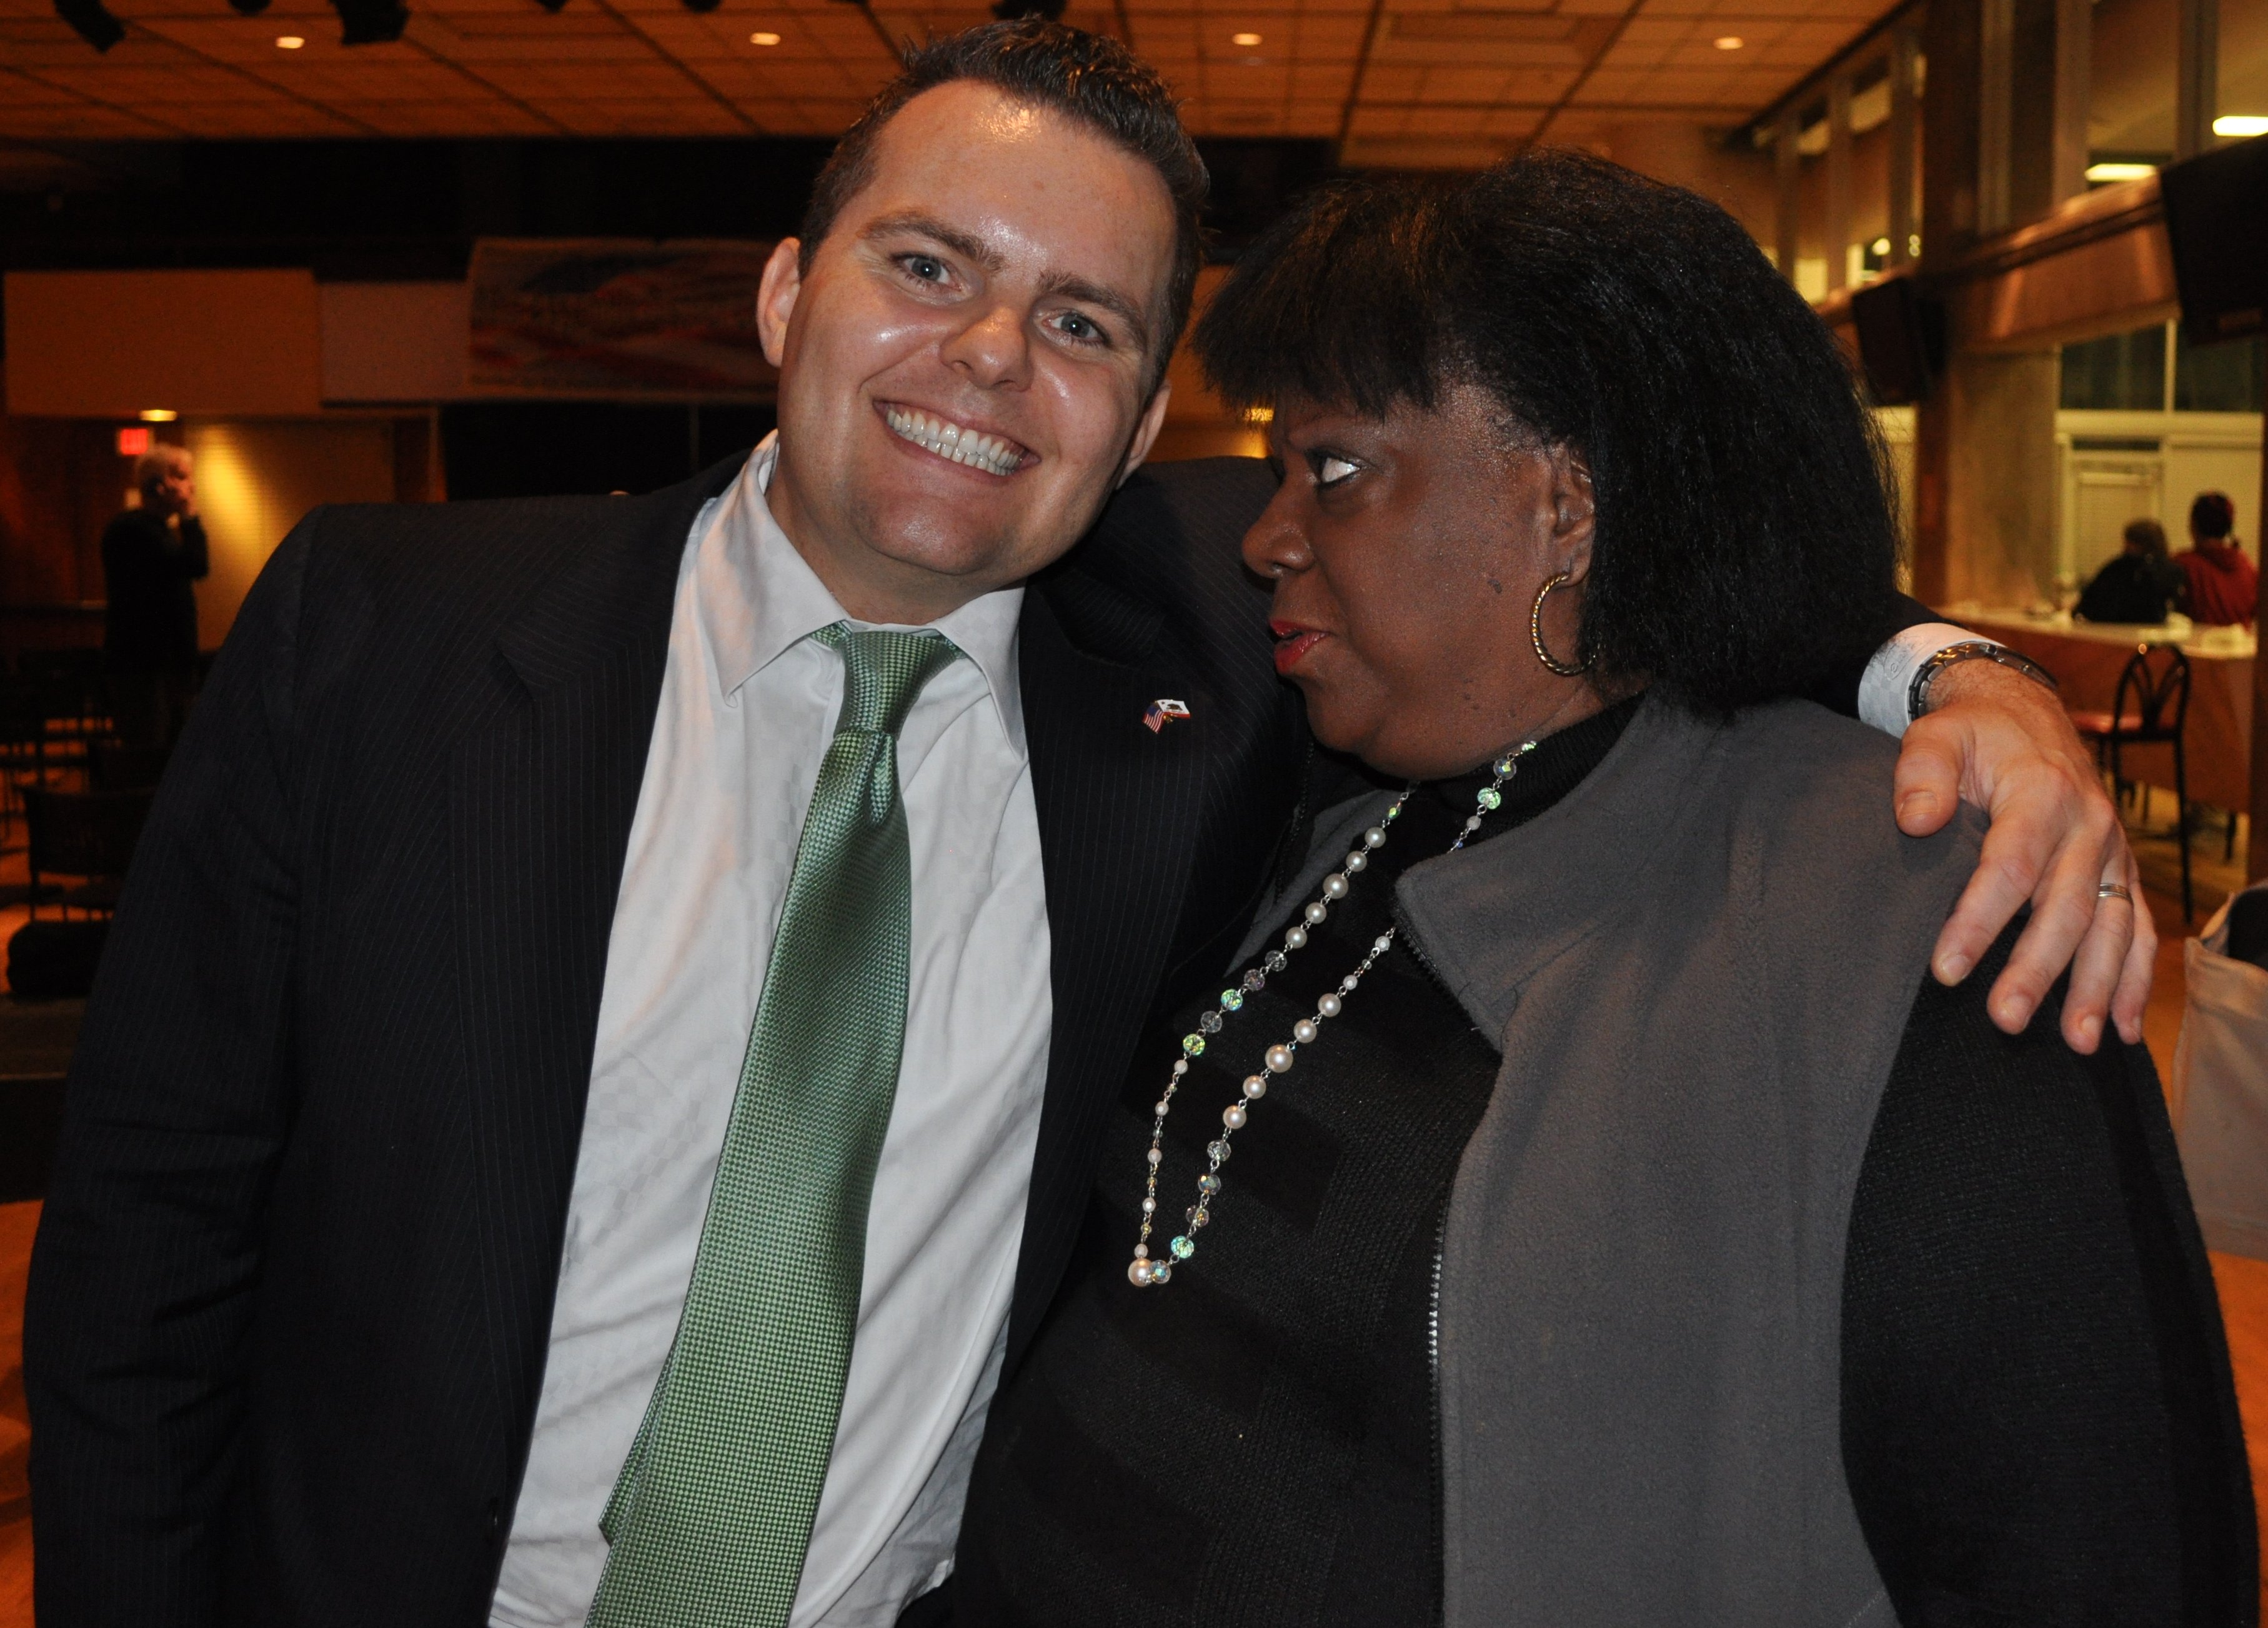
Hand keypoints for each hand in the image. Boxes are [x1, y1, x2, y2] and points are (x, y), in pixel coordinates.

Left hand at [1890, 659, 2150, 1052]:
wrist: (2026, 714)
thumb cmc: (1974, 733)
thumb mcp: (1938, 734)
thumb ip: (1921, 772)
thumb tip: (1916, 819)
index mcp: (2043, 793)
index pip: (2011, 867)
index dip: (1980, 920)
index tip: (1946, 967)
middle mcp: (2088, 827)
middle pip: (2065, 909)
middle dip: (2038, 969)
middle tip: (2005, 1019)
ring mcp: (2110, 853)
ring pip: (2112, 929)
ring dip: (2096, 989)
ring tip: (2076, 1042)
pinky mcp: (2120, 873)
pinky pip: (2137, 930)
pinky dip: (2135, 981)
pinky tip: (2121, 1029)